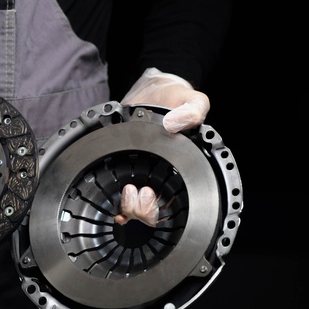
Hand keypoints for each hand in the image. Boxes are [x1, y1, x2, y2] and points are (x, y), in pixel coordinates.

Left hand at [119, 68, 208, 225]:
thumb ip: (192, 111)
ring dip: (130, 208)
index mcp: (179, 168)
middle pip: (154, 215)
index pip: (175, 202)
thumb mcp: (193, 101)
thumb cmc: (176, 102)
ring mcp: (141, 175)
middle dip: (144, 212)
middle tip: (139, 193)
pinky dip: (115, 203)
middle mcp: (161, 177)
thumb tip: (173, 124)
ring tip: (128, 191)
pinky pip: (117, 196)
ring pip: (135, 211)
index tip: (149, 193)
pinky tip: (114, 198)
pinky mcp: (123, 167)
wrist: (154, 93)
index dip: (161, 207)